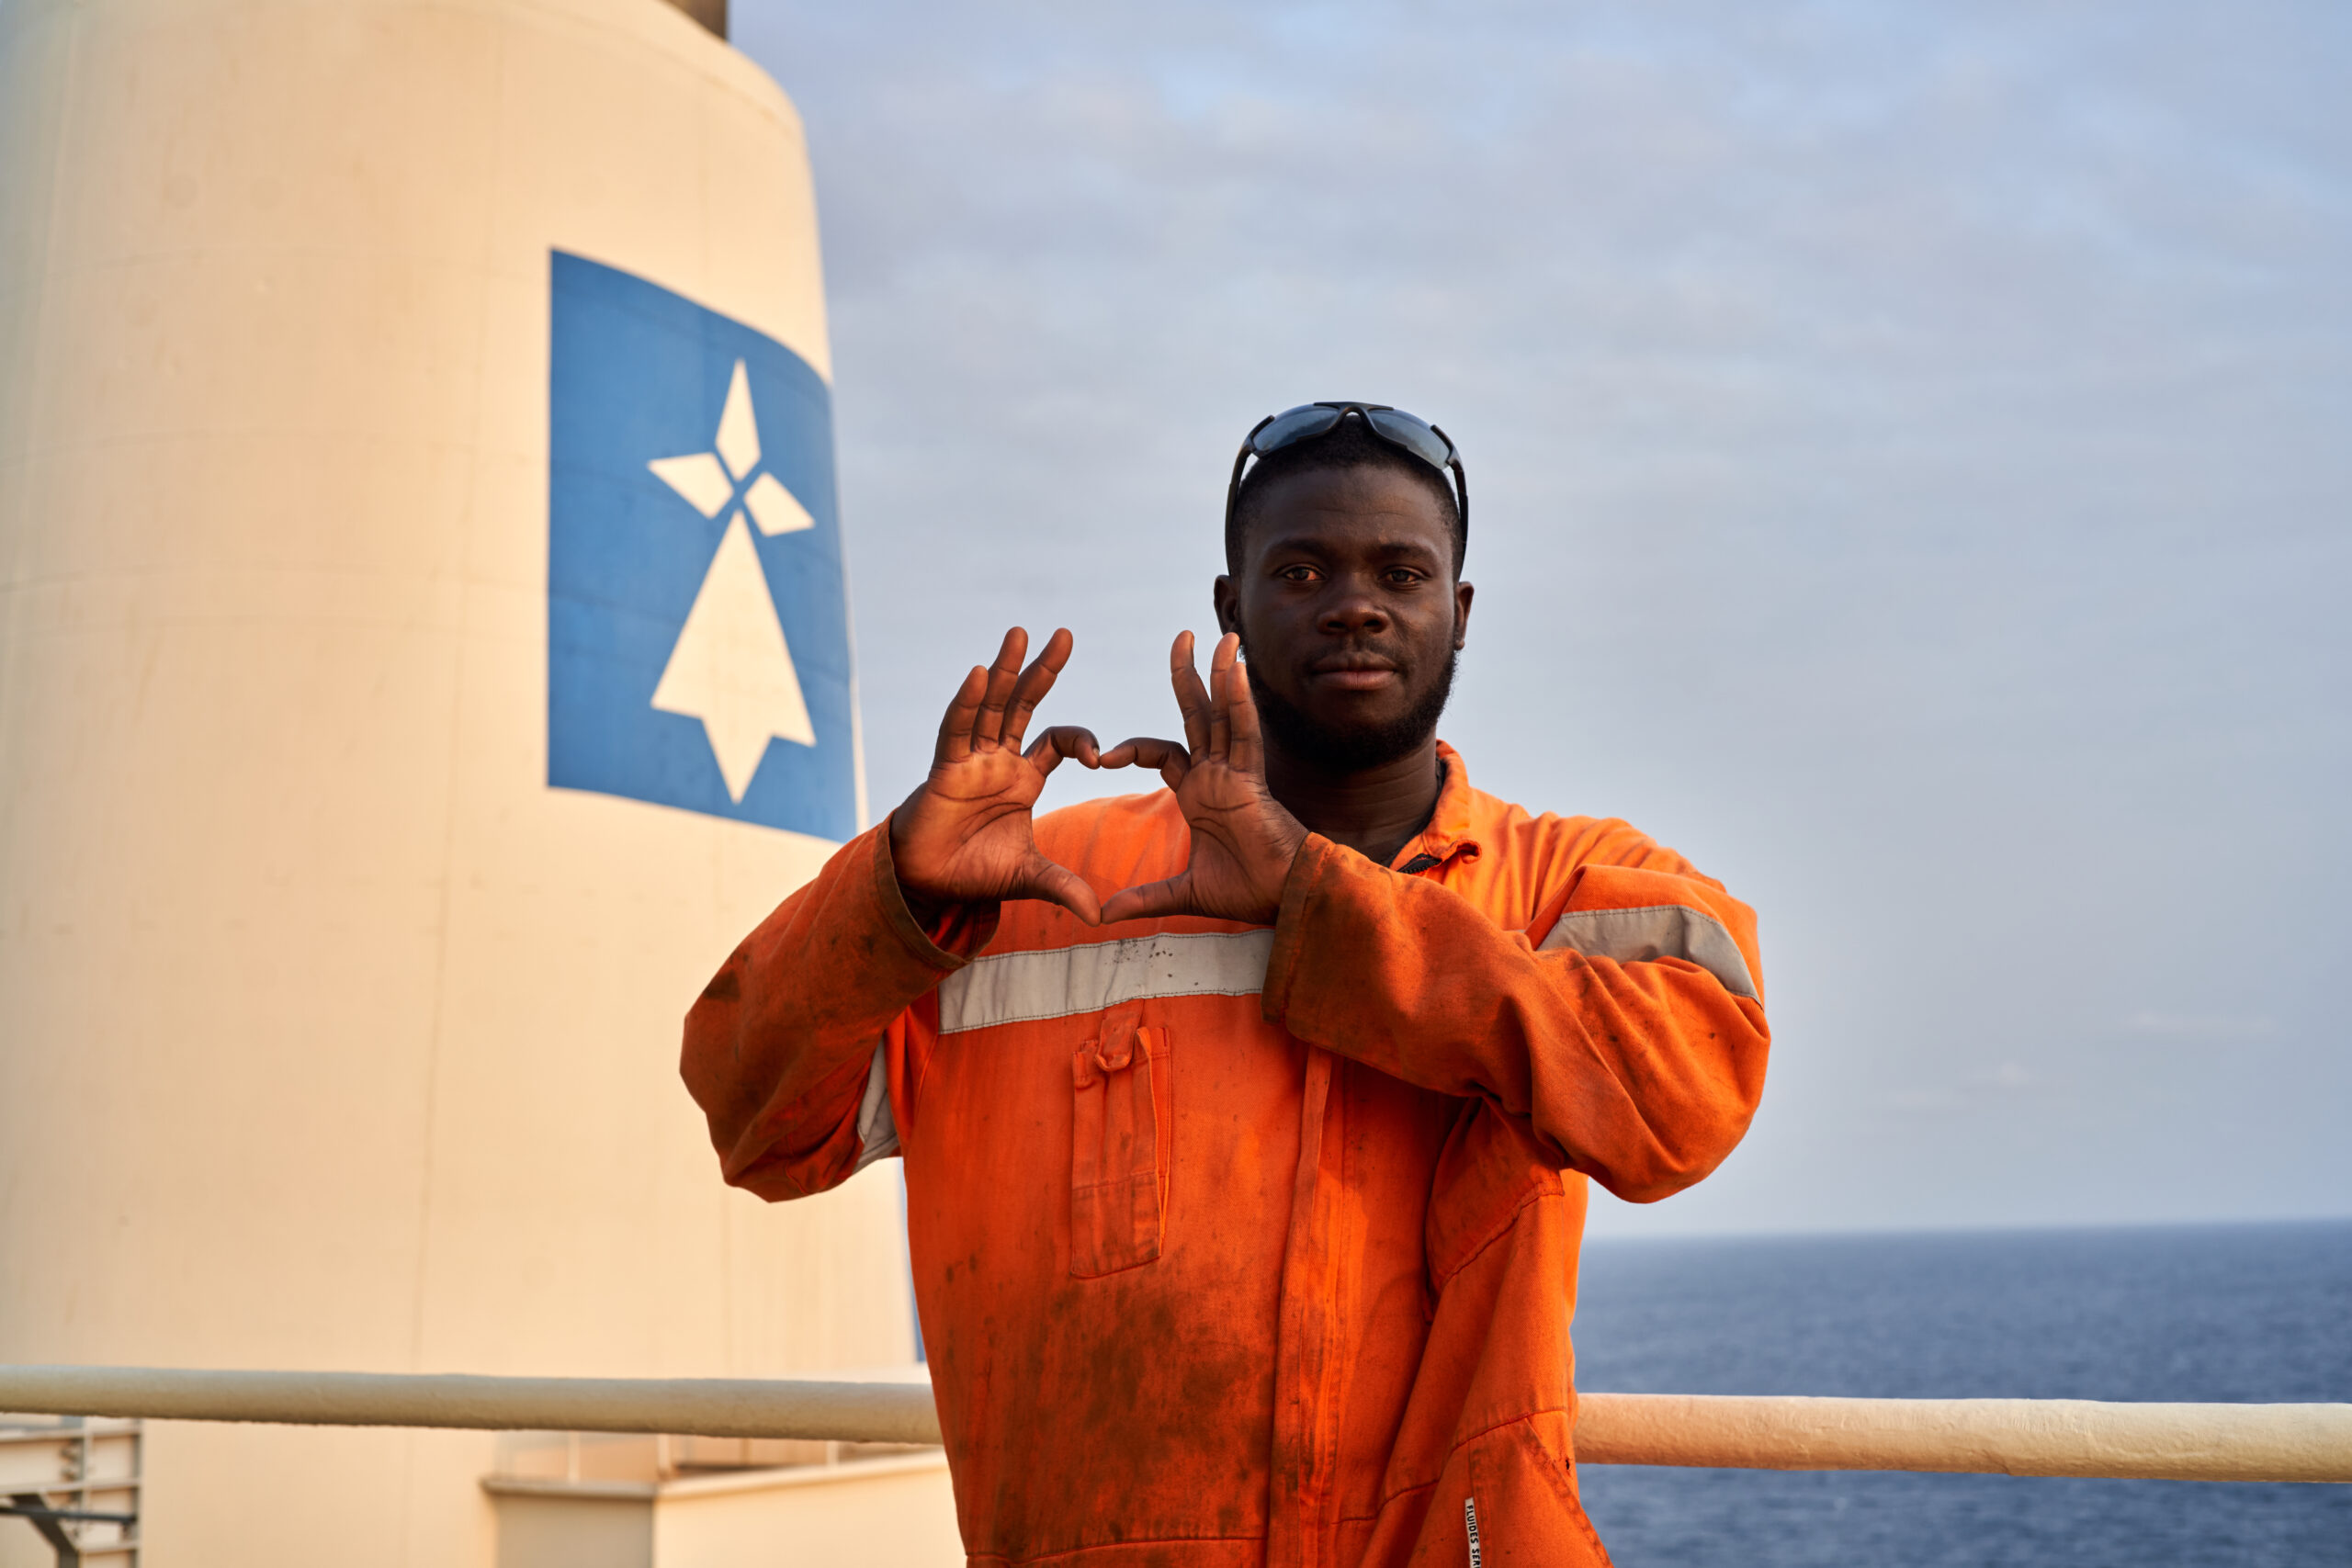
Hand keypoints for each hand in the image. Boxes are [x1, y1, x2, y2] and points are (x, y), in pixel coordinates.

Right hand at [890, 627, 1105, 926]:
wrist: (926, 884)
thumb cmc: (973, 870)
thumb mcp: (1028, 877)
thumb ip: (1064, 887)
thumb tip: (1101, 917)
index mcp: (1023, 777)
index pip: (1057, 740)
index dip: (1080, 741)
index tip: (1102, 758)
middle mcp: (998, 759)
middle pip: (1024, 704)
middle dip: (1043, 670)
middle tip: (1065, 635)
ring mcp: (971, 759)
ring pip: (990, 706)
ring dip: (1004, 670)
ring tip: (1020, 633)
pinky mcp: (944, 769)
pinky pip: (957, 729)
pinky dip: (967, 703)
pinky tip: (979, 674)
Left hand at [1098, 632, 1309, 926]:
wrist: (1284, 900)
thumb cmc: (1247, 892)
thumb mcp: (1182, 895)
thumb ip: (1144, 898)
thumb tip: (1102, 915)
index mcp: (1200, 795)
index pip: (1164, 753)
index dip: (1133, 748)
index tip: (1101, 758)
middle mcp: (1218, 776)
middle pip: (1198, 715)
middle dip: (1189, 677)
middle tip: (1181, 639)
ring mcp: (1237, 775)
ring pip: (1225, 716)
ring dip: (1222, 675)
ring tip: (1221, 638)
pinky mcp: (1254, 782)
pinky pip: (1246, 736)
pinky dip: (1240, 704)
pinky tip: (1237, 672)